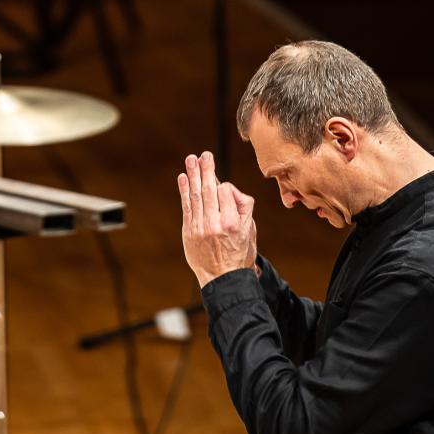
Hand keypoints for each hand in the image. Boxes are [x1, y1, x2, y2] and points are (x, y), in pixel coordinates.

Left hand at [178, 150, 255, 288]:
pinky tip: (183, 178)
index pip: (225, 191)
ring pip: (196, 195)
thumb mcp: (250, 230)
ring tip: (191, 159)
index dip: (224, 186)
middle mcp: (215, 223)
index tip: (224, 187)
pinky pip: (186, 207)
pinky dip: (184, 191)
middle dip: (206, 169)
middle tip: (204, 154)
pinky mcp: (189, 232)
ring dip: (193, 175)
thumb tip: (229, 189)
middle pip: (209, 189)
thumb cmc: (239, 253)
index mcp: (233, 222)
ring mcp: (200, 227)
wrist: (223, 279)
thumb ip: (243, 207)